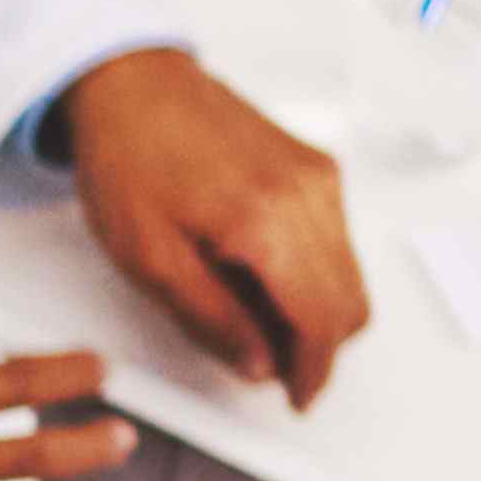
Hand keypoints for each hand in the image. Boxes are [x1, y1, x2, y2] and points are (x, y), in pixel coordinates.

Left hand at [54, 48, 366, 405]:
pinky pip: (339, 240)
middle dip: (319, 348)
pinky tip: (260, 275)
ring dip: (316, 311)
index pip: (323, 321)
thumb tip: (259, 365)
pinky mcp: (317, 166)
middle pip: (351, 303)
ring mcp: (320, 175)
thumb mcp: (149, 259)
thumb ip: (212, 319)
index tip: (298, 396)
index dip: (314, 372)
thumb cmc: (128, 156)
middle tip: (269, 365)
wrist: (131, 83)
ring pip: (351, 275)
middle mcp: (310, 193)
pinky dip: (314, 273)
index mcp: (268, 219)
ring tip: (252, 314)